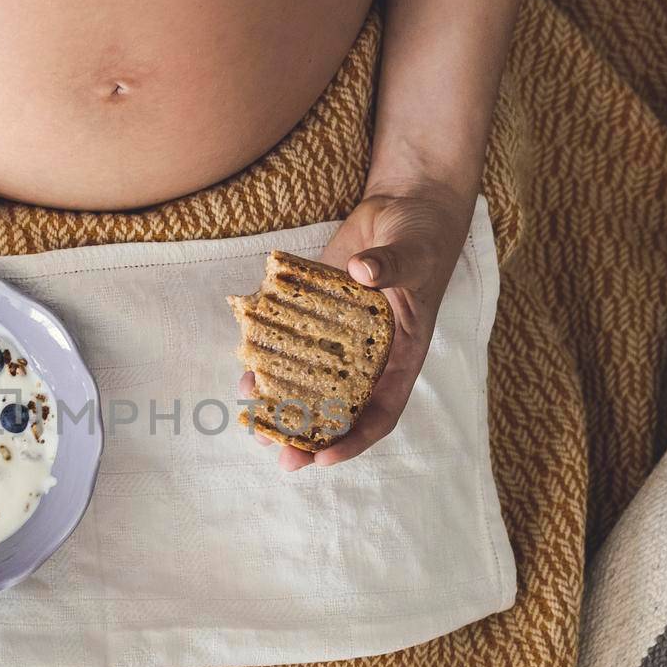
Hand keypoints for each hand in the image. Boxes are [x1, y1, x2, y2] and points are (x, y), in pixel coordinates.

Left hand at [241, 183, 470, 470]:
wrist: (402, 208)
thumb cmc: (420, 237)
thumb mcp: (413, 252)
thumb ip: (392, 266)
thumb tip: (364, 272)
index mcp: (400, 356)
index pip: (380, 412)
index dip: (353, 439)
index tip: (323, 458)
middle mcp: (368, 356)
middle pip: (337, 408)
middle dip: (308, 434)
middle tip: (281, 456)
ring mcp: (338, 337)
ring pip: (309, 382)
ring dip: (281, 404)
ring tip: (253, 423)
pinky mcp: (315, 314)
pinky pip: (290, 344)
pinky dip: (268, 358)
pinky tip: (245, 368)